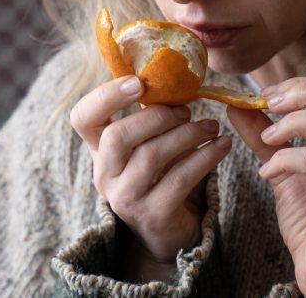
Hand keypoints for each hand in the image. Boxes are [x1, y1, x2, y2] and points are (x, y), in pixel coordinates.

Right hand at [70, 75, 232, 278]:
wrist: (169, 230)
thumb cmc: (159, 174)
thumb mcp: (147, 143)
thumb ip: (150, 114)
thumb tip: (172, 75)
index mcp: (98, 149)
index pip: (82, 118)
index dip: (105, 96)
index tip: (139, 82)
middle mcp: (104, 174)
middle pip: (117, 136)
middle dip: (157, 116)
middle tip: (186, 111)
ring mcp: (125, 198)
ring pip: (152, 156)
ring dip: (188, 134)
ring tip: (211, 126)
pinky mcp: (152, 215)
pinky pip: (180, 178)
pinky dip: (206, 157)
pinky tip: (222, 145)